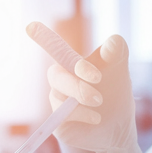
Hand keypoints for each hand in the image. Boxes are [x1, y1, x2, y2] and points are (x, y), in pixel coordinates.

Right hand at [43, 33, 144, 152]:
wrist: (121, 126)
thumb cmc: (116, 93)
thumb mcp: (121, 70)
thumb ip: (117, 51)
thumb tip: (113, 40)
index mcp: (72, 64)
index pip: (54, 48)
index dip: (43, 38)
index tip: (30, 26)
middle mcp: (61, 82)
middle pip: (55, 74)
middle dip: (76, 79)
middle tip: (98, 80)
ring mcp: (57, 104)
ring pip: (58, 97)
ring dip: (81, 95)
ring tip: (100, 102)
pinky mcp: (58, 124)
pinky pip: (62, 117)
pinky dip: (81, 114)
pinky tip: (96, 117)